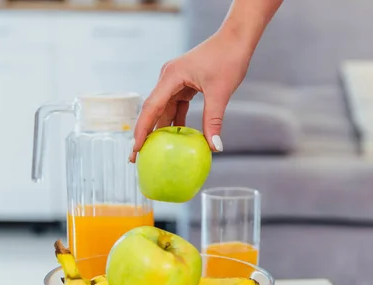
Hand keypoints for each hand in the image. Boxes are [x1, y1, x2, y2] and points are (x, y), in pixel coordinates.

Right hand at [129, 31, 251, 162]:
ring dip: (160, 129)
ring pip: (164, 109)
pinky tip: (175, 137)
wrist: (236, 39)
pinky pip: (175, 105)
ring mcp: (175, 80)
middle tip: (137, 157)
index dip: (142, 130)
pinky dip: (175, 121)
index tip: (136, 149)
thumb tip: (215, 147)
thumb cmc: (228, 59)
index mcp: (171, 76)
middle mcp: (168, 78)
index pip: (151, 108)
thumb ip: (214, 120)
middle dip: (145, 133)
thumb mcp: (221, 93)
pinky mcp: (184, 83)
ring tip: (154, 151)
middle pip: (153, 110)